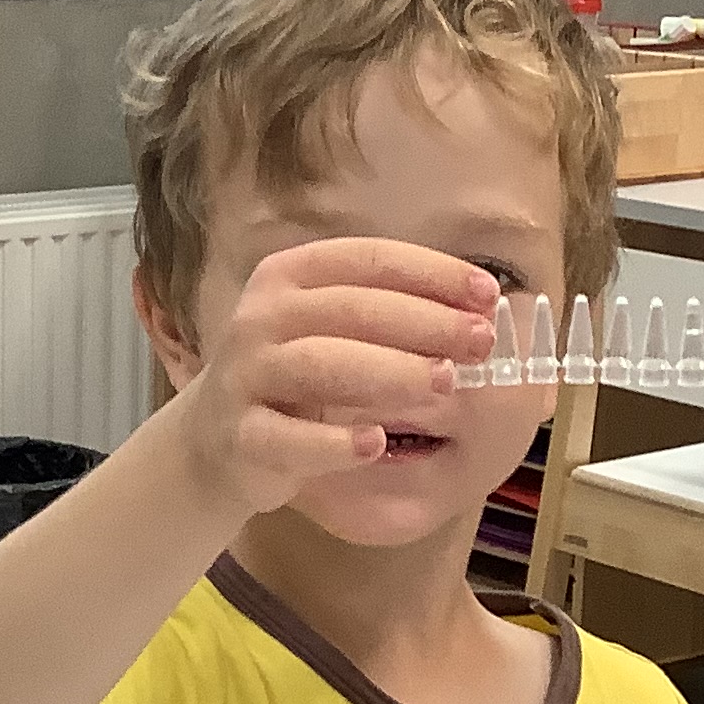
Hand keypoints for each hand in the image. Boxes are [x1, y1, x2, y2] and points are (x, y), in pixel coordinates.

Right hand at [174, 238, 497, 516]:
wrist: (216, 439)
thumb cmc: (295, 376)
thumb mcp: (330, 329)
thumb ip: (390, 314)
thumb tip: (483, 310)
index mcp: (288, 276)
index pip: (368, 260)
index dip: (431, 272)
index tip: (487, 294)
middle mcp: (261, 317)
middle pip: (351, 308)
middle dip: (424, 322)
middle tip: (480, 342)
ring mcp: (246, 376)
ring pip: (321, 364)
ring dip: (389, 372)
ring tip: (445, 382)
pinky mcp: (241, 436)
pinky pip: (289, 438)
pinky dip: (334, 443)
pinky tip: (377, 443)